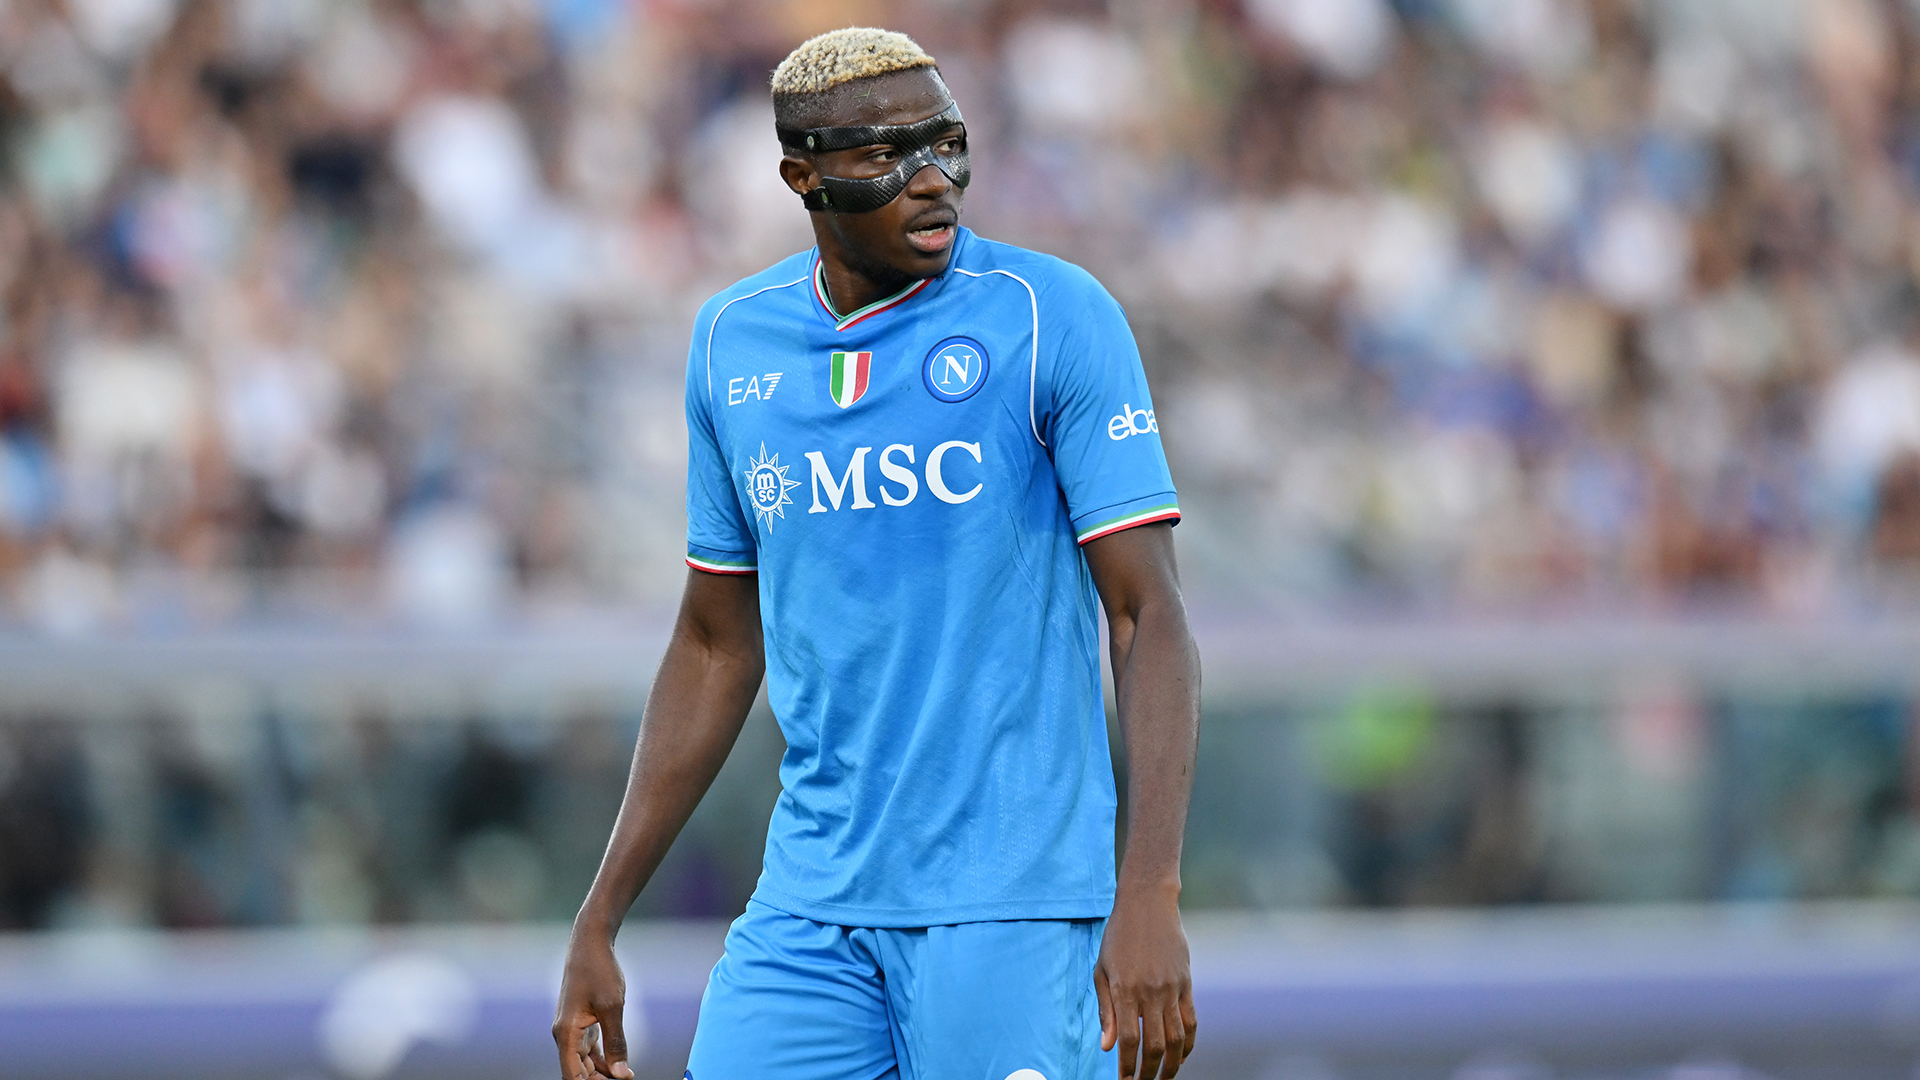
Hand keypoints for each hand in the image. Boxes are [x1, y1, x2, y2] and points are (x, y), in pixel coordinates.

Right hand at [553, 927, 633, 1079]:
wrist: (591, 942)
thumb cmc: (599, 970)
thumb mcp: (613, 1007)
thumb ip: (616, 1043)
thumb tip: (621, 1074)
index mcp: (566, 1034)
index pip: (572, 1075)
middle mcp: (565, 1034)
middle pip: (579, 1071)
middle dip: (600, 1079)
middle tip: (626, 1078)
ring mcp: (572, 1028)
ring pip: (585, 1061)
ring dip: (603, 1071)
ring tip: (627, 1075)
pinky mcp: (581, 1021)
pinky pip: (590, 1048)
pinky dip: (604, 1058)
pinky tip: (621, 1063)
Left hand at [1095, 885, 1196, 1079]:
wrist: (1148, 904)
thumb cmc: (1118, 937)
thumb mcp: (1101, 970)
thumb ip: (1104, 1010)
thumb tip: (1106, 1047)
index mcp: (1124, 990)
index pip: (1128, 1039)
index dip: (1126, 1065)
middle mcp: (1150, 992)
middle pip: (1155, 1045)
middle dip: (1149, 1072)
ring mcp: (1172, 988)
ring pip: (1177, 1038)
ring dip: (1172, 1064)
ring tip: (1165, 1078)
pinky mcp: (1186, 983)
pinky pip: (1191, 1021)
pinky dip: (1188, 1043)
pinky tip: (1181, 1055)